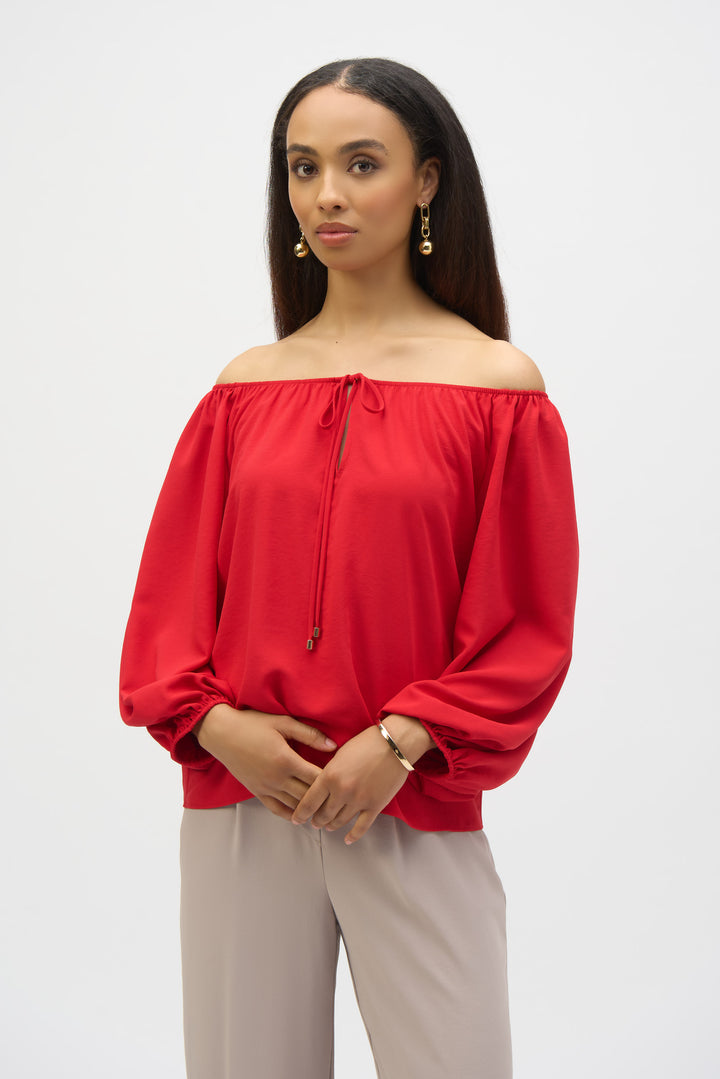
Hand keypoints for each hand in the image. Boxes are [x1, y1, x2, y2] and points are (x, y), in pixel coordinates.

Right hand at [194, 704, 336, 820]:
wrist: (221, 733)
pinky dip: (291, 815)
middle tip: (341, 802)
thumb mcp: (282, 723)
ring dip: (310, 810)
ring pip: (294, 805)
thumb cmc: (252, 724)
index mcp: (286, 760)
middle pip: (308, 795)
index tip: (344, 781)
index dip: (331, 781)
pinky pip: (277, 809)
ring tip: (327, 812)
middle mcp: (277, 778)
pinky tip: (302, 816)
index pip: (316, 777)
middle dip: (325, 799)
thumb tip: (333, 746)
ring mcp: (266, 788)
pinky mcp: (256, 792)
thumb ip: (309, 734)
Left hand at [290, 725, 410, 844]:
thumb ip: (330, 772)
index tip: (296, 819)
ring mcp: (358, 800)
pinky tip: (347, 839)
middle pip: (323, 815)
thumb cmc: (366, 743)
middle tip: (314, 823)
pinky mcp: (375, 806)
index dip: (300, 813)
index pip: (309, 802)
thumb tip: (323, 786)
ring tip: (328, 827)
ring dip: (332, 826)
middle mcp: (341, 791)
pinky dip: (353, 836)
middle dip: (317, 821)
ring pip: (340, 822)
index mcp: (329, 776)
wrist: (394, 744)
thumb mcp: (340, 754)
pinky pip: (361, 827)